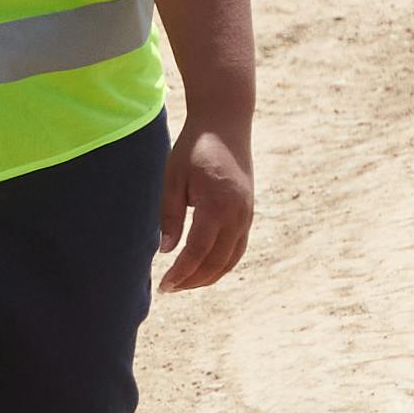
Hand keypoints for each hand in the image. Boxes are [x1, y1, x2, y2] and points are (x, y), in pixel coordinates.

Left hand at [155, 120, 255, 293]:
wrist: (226, 124)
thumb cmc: (194, 148)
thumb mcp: (173, 179)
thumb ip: (170, 216)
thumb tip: (166, 251)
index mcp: (217, 205)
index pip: (198, 251)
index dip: (181, 272)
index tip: (164, 285)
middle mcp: (237, 214)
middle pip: (217, 261)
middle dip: (193, 280)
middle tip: (170, 288)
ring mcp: (247, 215)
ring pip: (231, 259)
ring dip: (209, 276)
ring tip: (185, 283)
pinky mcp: (249, 213)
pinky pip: (238, 248)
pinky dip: (222, 264)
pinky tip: (204, 268)